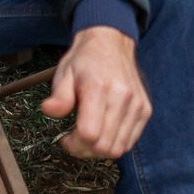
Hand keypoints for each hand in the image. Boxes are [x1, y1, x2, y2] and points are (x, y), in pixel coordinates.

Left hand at [41, 26, 150, 159]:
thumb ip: (59, 96)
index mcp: (99, 88)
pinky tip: (104, 132)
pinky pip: (131, 142)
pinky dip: (115, 144)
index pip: (89, 134)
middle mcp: (122, 97)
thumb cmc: (85, 60)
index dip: (74, 145)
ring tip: (89, 136)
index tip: (65, 138)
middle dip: (85, 151)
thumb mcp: (64, 73)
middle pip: (104, 146)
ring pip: (119, 148)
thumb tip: (48, 111)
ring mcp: (137, 105)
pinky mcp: (145, 109)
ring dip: (100, 151)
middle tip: (74, 140)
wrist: (111, 43)